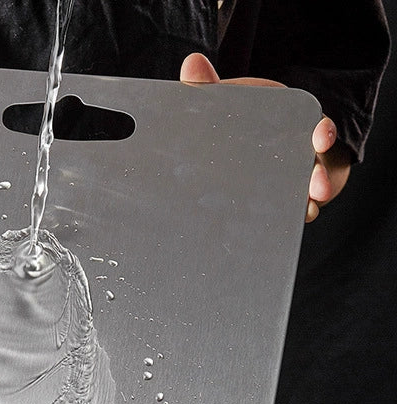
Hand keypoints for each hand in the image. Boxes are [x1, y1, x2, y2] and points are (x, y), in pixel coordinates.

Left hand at [179, 53, 350, 221]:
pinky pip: (285, 214)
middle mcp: (295, 156)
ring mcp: (289, 182)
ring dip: (306, 203)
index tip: (322, 136)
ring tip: (308, 211)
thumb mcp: (224, 103)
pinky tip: (280, 230)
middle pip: (315, 167)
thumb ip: (208, 86)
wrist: (232, 151)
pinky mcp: (278, 206)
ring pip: (304, 194)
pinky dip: (285, 221)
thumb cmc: (234, 123)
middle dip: (320, 177)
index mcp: (290, 127)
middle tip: (319, 188)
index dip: (322, 132)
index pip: (315, 128)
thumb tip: (191, 64)